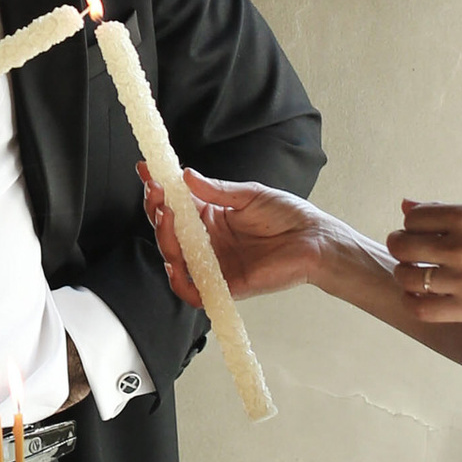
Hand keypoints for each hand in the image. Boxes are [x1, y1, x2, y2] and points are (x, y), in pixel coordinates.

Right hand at [142, 164, 325, 302]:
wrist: (315, 240)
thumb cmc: (288, 215)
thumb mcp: (249, 194)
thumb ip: (217, 189)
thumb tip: (186, 175)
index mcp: (212, 216)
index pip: (176, 204)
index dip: (158, 189)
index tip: (146, 170)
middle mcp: (208, 241)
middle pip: (169, 231)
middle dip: (156, 211)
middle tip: (156, 194)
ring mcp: (214, 263)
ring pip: (175, 257)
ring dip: (164, 239)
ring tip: (166, 217)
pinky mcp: (225, 285)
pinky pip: (193, 290)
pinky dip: (178, 281)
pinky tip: (174, 263)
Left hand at [385, 202, 461, 328]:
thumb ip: (445, 211)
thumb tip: (404, 205)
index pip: (413, 218)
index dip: (409, 227)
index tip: (417, 234)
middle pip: (403, 247)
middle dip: (399, 249)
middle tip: (406, 255)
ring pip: (407, 278)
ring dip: (404, 276)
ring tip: (413, 276)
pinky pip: (421, 308)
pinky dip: (411, 302)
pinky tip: (418, 297)